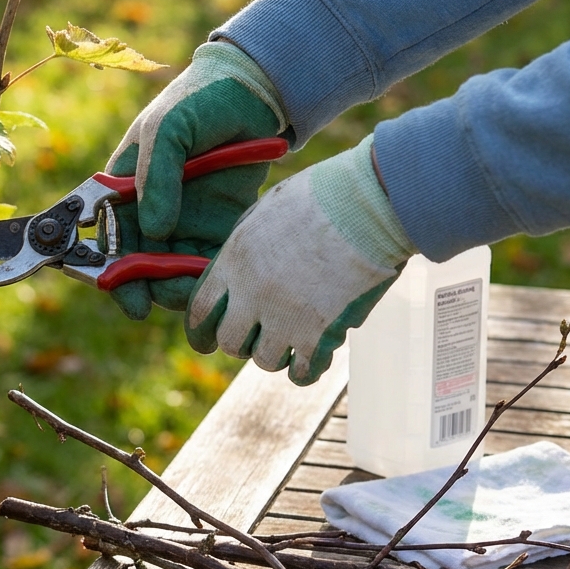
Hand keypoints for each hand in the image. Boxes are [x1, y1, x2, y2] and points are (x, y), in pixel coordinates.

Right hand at [104, 40, 285, 318]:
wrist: (253, 93)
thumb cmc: (198, 102)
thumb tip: (155, 230)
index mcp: (122, 189)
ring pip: (171, 269)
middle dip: (147, 286)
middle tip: (163, 299)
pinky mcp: (217, 227)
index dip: (111, 269)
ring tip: (194, 290)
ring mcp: (183, 221)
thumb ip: (156, 177)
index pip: (108, 237)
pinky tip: (216, 281)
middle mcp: (149, 210)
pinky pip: (206, 262)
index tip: (127, 294)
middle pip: (137, 262)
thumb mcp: (167, 130)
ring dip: (177, 286)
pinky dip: (207, 277)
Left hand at [184, 136, 416, 384]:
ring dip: (277, 354)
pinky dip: (306, 370)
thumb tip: (237, 268)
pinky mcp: (319, 334)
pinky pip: (302, 372)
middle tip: (258, 336)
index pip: (200, 311)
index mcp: (234, 262)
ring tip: (293, 339)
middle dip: (241, 343)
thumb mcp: (267, 210)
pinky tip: (315, 360)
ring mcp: (284, 318)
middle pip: (229, 341)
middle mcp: (252, 295)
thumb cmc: (323, 196)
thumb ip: (246, 244)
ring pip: (264, 360)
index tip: (206, 342)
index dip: (200, 331)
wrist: (368, 204)